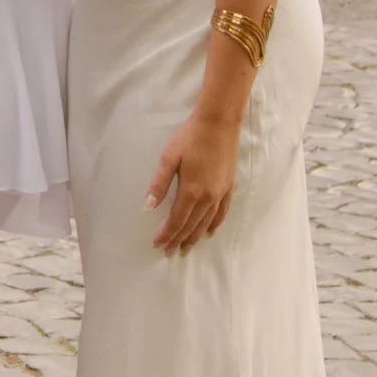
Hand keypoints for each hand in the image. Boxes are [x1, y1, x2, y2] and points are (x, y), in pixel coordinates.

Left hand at [146, 105, 239, 251]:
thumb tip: (148, 207)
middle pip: (191, 225)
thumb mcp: (169, 157)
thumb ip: (159, 183)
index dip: (167, 234)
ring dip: (195, 237)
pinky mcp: (229, 188)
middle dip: (179, 240)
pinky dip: (214, 225)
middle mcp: (207, 197)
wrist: (218, 124)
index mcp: (191, 191)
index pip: (177, 220)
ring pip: (206, 223)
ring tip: (186, 247)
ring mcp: (220, 194)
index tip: (158, 245)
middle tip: (169, 252)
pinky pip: (221, 213)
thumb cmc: (189, 137)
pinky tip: (208, 231)